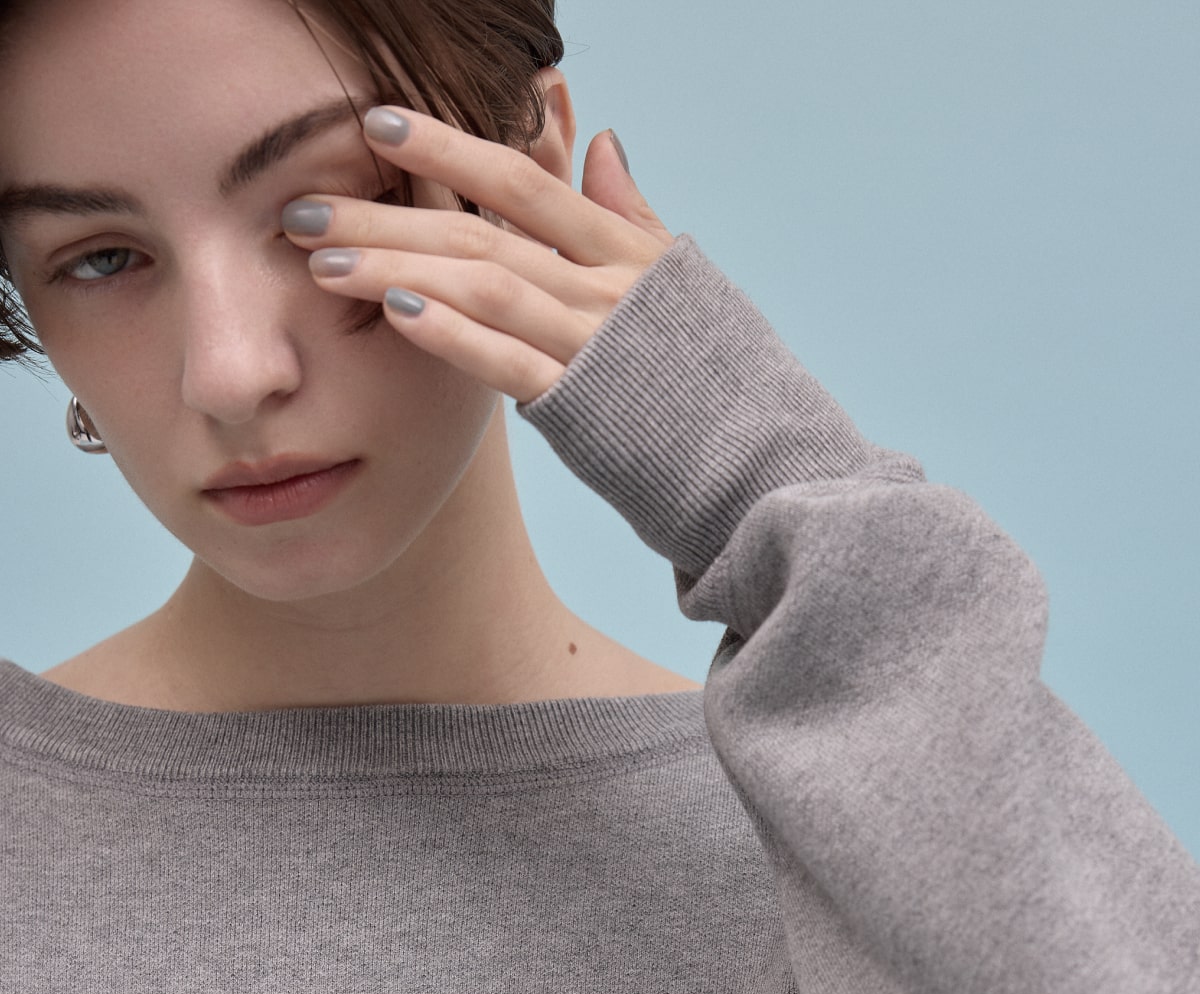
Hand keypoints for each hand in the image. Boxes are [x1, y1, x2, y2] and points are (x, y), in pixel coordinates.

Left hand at [282, 107, 676, 405]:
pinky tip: (396, 314)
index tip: (372, 121)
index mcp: (622, 251)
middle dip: (386, 212)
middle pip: (481, 229)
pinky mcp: (585, 408)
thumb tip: (602, 140)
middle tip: (302, 206)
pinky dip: (454, 335)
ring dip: (398, 267)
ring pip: (485, 285)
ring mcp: (593, 344)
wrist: (761, 465)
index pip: (521, 178)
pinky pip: (510, 362)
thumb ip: (630, 212)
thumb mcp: (678, 280)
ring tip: (323, 259)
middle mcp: (604, 287)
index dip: (444, 144)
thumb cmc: (715, 379)